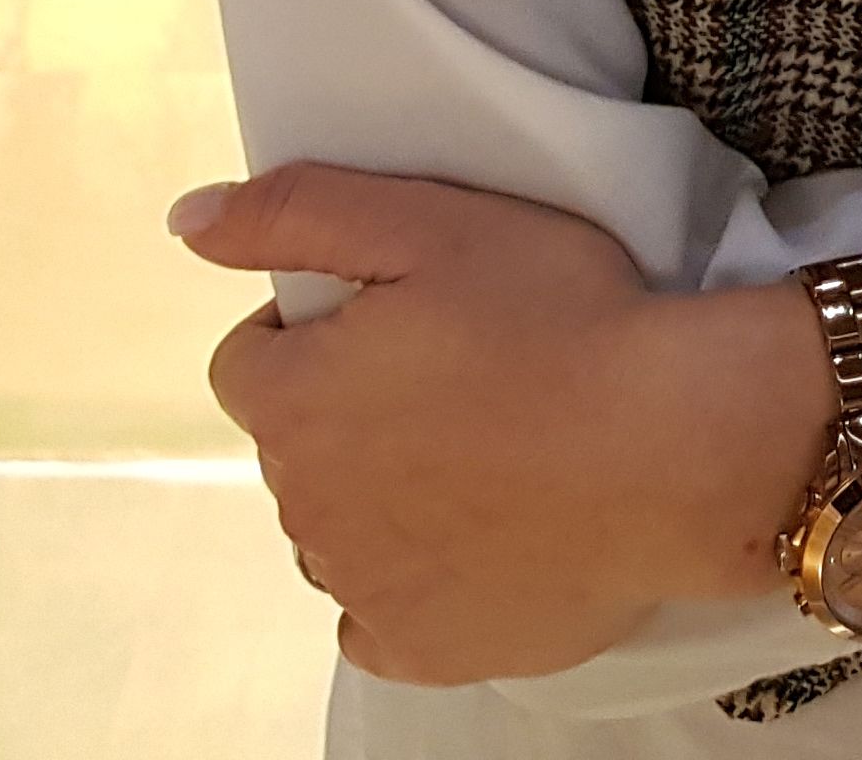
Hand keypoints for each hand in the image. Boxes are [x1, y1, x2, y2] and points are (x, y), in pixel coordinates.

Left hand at [174, 162, 792, 686]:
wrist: (673, 446)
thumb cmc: (559, 319)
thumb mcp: (429, 222)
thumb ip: (296, 213)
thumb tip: (188, 220)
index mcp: (296, 401)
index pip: (247, 361)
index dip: (310, 326)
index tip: (390, 309)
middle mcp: (308, 507)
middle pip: (294, 444)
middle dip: (346, 403)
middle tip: (452, 362)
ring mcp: (365, 589)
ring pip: (334, 528)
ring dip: (374, 491)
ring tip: (476, 444)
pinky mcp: (426, 650)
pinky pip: (373, 620)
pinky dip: (403, 582)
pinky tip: (468, 535)